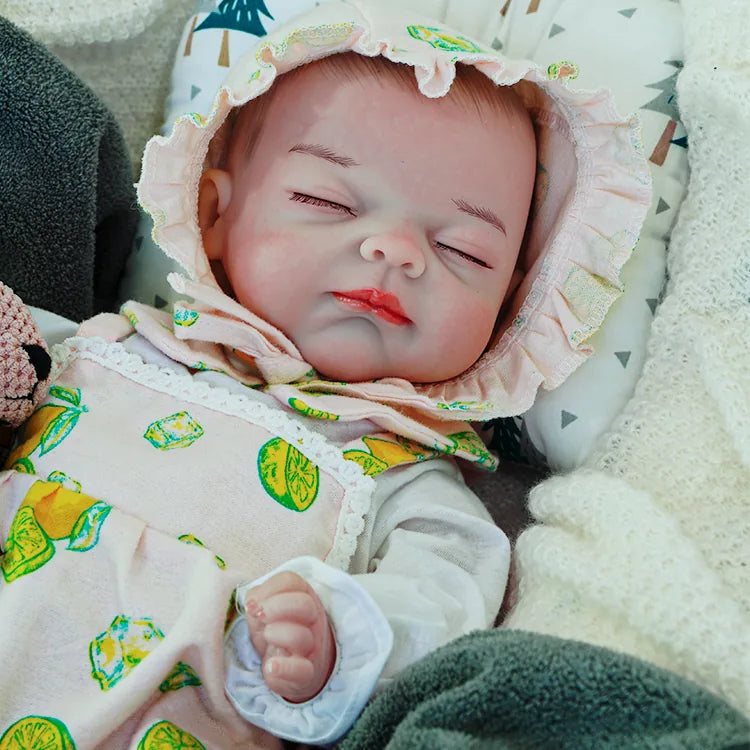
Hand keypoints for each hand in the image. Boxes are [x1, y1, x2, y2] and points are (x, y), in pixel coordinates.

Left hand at [244, 571, 335, 702]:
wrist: (300, 669)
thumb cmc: (279, 630)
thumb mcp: (267, 609)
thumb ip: (258, 599)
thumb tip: (251, 604)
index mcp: (302, 597)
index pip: (291, 581)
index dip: (269, 588)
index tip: (254, 603)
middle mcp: (311, 619)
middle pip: (304, 604)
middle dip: (276, 607)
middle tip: (259, 616)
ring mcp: (311, 647)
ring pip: (301, 636)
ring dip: (276, 634)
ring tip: (267, 638)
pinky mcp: (306, 674)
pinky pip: (302, 671)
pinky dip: (284, 669)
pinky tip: (270, 667)